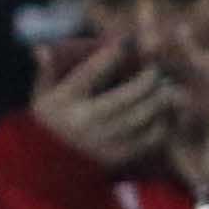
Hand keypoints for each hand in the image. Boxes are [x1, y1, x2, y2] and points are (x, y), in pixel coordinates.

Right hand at [32, 30, 176, 168]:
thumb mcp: (41, 95)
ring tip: (167, 87)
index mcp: (65, 101)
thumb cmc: (48, 122)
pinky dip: (163, 123)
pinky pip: (150, 138)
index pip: (91, 72)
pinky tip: (166, 112)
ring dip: (159, 100)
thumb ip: (47, 71)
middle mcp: (86, 120)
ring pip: (143, 116)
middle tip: (157, 68)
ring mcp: (106, 140)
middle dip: (147, 79)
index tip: (126, 40)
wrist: (51, 167)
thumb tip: (43, 48)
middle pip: (126, 96)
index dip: (111, 55)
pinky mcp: (122, 155)